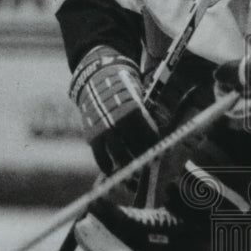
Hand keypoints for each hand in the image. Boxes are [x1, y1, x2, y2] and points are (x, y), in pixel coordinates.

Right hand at [70, 46, 158, 173]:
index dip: (155, 146)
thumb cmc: (122, 91)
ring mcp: (106, 128)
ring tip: (132, 170)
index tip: (158, 152)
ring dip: (128, 164)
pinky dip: (106, 165)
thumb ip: (145, 116)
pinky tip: (111, 170)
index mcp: (135, 110)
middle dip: (144, 157)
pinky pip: (101, 156)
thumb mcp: (137, 97)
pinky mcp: (93, 135)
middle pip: (137, 147)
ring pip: (120, 154)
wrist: (95, 80)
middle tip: (147, 164)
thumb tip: (157, 135)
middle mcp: (121, 120)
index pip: (150, 135)